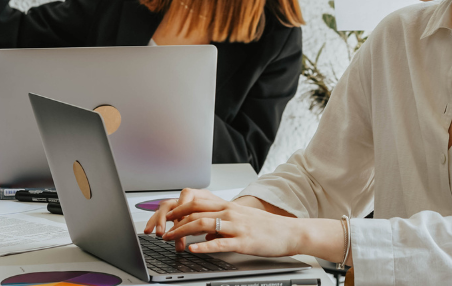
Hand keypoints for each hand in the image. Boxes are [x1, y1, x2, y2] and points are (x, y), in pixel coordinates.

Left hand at [143, 189, 341, 259]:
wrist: (291, 232)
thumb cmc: (267, 228)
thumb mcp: (241, 222)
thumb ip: (221, 225)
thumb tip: (203, 234)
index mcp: (228, 207)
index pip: (197, 203)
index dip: (178, 209)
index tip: (164, 217)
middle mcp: (230, 212)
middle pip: (195, 211)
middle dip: (174, 220)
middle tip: (160, 229)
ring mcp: (236, 226)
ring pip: (203, 223)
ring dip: (182, 231)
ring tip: (169, 238)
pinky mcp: (243, 241)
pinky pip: (219, 242)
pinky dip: (203, 245)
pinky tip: (192, 249)